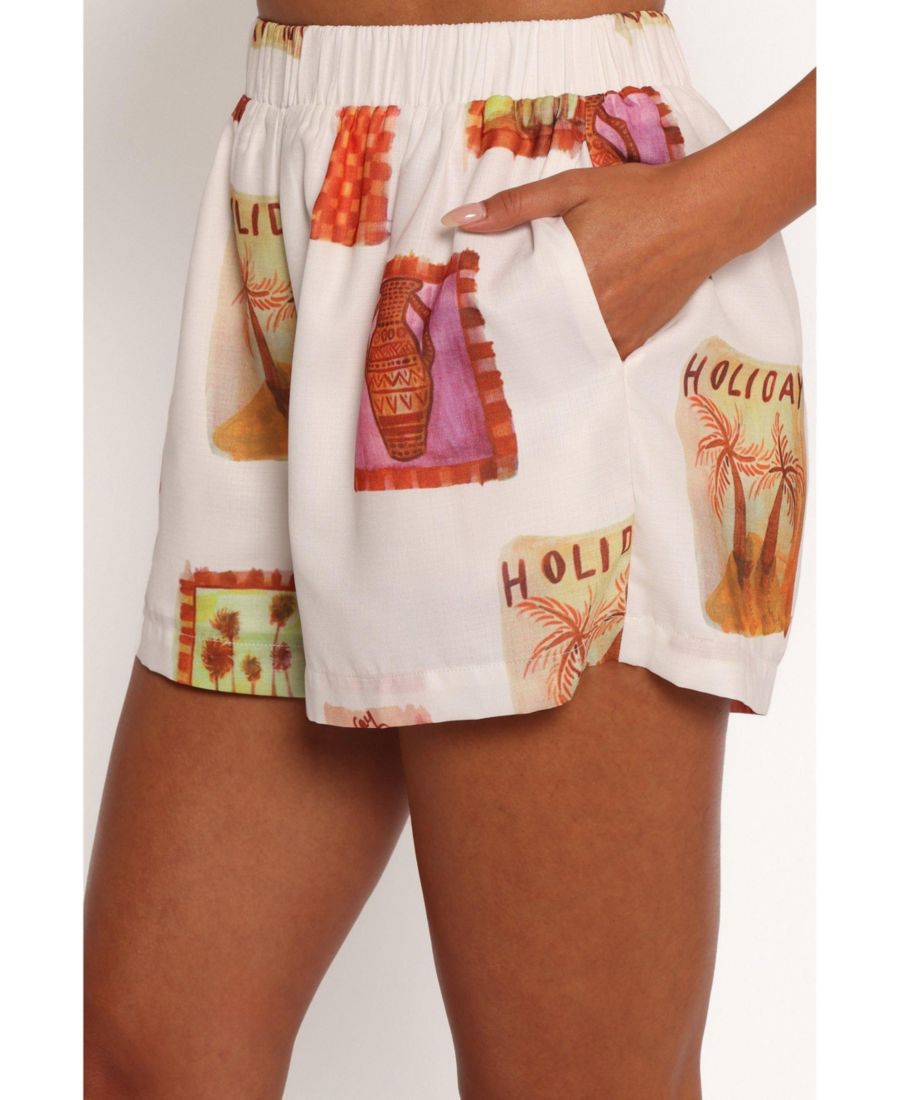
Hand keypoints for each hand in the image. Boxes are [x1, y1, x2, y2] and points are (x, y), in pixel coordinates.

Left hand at [441, 160, 718, 360]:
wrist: (704, 213)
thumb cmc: (639, 196)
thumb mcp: (571, 189)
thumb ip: (513, 205)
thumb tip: (454, 219)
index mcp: (567, 278)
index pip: (514, 312)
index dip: (492, 317)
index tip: (471, 319)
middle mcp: (590, 313)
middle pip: (539, 337)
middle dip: (518, 335)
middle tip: (494, 335)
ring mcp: (615, 331)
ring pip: (567, 352)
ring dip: (549, 347)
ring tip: (527, 342)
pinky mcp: (636, 339)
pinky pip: (598, 356)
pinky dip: (581, 352)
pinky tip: (566, 346)